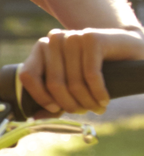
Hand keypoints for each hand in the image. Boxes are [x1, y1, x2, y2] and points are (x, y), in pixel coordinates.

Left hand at [17, 27, 143, 116]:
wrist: (128, 48)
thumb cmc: (97, 68)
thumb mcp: (72, 83)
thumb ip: (54, 99)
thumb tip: (34, 118)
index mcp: (42, 48)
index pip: (28, 75)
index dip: (40, 96)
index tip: (55, 109)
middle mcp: (54, 40)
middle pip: (53, 82)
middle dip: (69, 104)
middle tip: (83, 112)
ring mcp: (72, 37)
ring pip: (73, 82)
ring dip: (87, 102)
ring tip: (97, 108)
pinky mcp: (91, 38)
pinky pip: (90, 75)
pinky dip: (98, 93)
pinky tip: (104, 101)